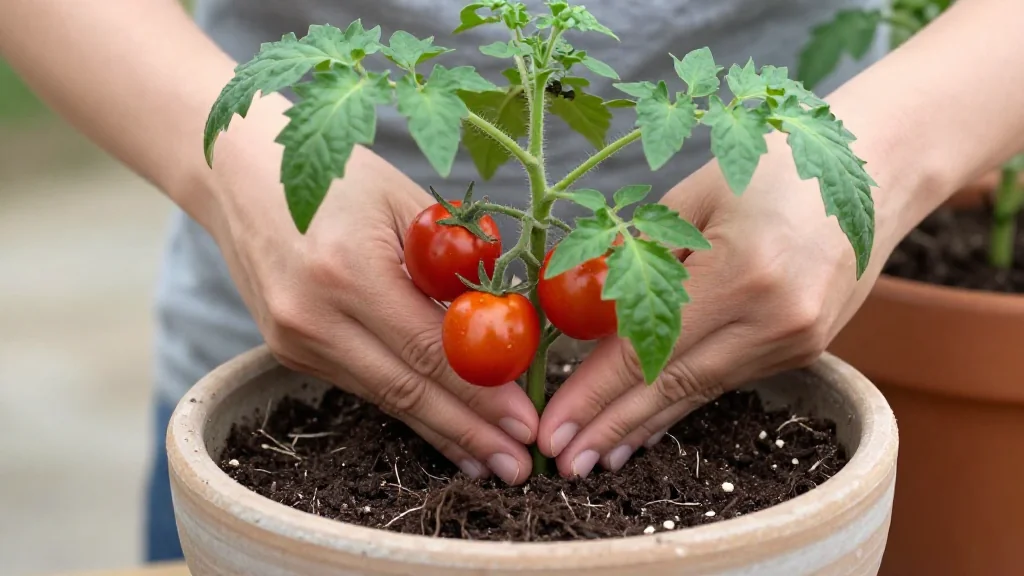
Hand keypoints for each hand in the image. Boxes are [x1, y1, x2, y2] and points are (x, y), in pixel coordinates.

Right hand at [205, 97, 535, 484]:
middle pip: (407, 391)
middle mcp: (313, 316)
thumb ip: (452, 262)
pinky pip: (362, 385)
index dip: (482, 394)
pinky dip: (407, 409)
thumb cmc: (337, 176)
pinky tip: (443, 429)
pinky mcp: (288, 351)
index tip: (526, 423)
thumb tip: (506, 323)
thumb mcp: (403, 201)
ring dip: (442, 433)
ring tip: (491, 460)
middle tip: (519, 468)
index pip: (430, 351)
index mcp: (349, 271)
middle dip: (469, 434)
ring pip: (384, 399)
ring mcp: (294, 340)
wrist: (238, 173)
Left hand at [536, 140, 890, 477]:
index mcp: (740, 273)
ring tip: (596, 457)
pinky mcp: (806, 350)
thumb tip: (589, 318)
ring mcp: (796, 341)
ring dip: (643, 427)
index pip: (648, 351)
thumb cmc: (774, 166)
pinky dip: (681, 405)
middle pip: (672, 387)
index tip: (553, 429)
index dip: (595, 395)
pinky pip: (726, 382)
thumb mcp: (695, 195)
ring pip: (699, 392)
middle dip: (610, 429)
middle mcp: (773, 320)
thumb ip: (641, 257)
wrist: (875, 172)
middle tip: (563, 463)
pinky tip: (648, 430)